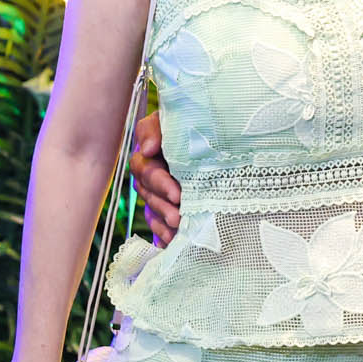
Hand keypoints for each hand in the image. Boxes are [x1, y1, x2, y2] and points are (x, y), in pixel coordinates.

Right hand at [129, 110, 181, 243]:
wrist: (217, 137)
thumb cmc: (193, 124)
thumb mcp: (173, 119)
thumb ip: (155, 128)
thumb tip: (147, 149)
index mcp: (149, 155)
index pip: (146, 170)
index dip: (160, 183)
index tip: (178, 194)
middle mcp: (150, 175)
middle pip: (149, 194)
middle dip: (163, 206)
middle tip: (179, 217)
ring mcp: (157, 193)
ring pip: (153, 210)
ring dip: (164, 222)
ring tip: (178, 230)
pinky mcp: (165, 207)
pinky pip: (158, 223)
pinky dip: (164, 233)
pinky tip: (173, 242)